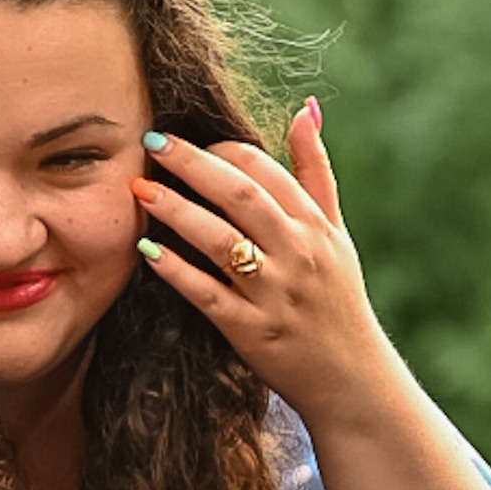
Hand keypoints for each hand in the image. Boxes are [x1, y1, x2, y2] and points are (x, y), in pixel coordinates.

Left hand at [129, 103, 392, 424]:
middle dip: (191, 163)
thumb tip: (304, 110)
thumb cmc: (337, 300)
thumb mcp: (336, 232)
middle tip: (150, 140)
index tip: (188, 142)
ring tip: (139, 189)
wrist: (351, 379)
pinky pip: (207, 295)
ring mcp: (274, 294)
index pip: (264, 169)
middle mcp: (297, 254)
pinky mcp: (252, 332)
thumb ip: (316, 171)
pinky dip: (177, 272)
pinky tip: (147, 252)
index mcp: (314, 225)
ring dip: (176, 210)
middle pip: (238, 194)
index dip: (221, 149)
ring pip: (220, 241)